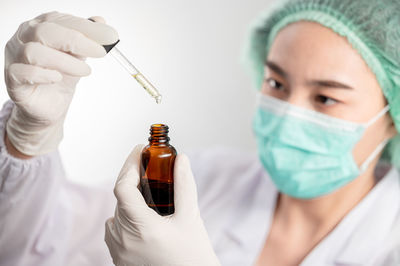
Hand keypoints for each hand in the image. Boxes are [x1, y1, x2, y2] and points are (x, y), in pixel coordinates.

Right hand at [5, 11, 117, 155]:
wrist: (50, 106)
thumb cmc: (62, 77)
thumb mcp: (79, 57)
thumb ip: (87, 39)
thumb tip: (101, 21)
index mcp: (39, 26)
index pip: (61, 20)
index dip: (87, 27)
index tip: (110, 36)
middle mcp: (23, 38)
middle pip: (45, 31)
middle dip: (77, 41)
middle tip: (101, 52)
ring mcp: (15, 58)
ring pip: (34, 52)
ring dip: (65, 61)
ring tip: (86, 71)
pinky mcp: (12, 80)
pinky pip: (22, 73)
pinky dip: (43, 74)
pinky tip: (58, 78)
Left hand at [105, 145, 220, 265]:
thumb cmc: (193, 257)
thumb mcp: (191, 218)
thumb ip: (184, 185)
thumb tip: (181, 159)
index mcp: (142, 228)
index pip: (123, 187)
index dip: (130, 164)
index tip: (140, 151)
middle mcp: (124, 240)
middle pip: (120, 198)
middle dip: (133, 179)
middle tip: (150, 167)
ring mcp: (118, 252)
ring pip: (117, 213)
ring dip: (129, 198)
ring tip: (148, 190)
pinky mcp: (118, 260)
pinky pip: (115, 229)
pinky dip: (125, 216)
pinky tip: (142, 215)